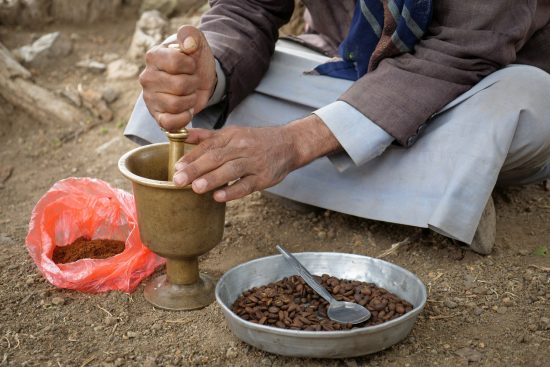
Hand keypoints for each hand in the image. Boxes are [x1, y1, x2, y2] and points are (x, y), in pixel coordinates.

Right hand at [139, 25, 216, 130]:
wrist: (198, 77)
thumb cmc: (194, 59)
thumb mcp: (195, 41)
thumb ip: (190, 35)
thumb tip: (187, 44)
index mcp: (153, 56)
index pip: (176, 62)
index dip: (190, 65)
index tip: (190, 64)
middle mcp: (147, 78)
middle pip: (179, 86)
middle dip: (193, 83)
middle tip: (191, 80)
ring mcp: (150, 99)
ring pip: (177, 105)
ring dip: (190, 100)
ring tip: (188, 93)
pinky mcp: (157, 116)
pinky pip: (170, 123)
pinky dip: (184, 118)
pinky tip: (187, 110)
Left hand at [173, 114, 341, 201]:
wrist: (289, 144)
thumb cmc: (256, 141)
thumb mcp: (233, 133)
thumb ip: (207, 137)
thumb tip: (182, 135)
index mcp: (231, 136)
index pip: (208, 146)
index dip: (191, 157)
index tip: (177, 168)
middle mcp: (242, 147)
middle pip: (216, 157)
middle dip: (196, 169)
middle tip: (179, 180)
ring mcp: (254, 162)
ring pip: (231, 170)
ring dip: (213, 179)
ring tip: (196, 188)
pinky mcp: (264, 177)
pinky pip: (247, 185)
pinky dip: (233, 191)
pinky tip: (219, 196)